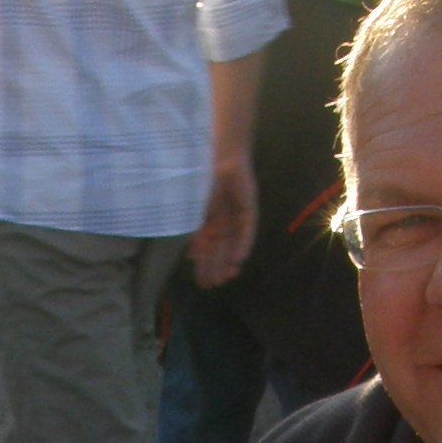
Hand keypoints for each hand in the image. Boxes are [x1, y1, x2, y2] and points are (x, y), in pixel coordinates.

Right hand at [186, 151, 257, 289]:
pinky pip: (247, 231)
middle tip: (212, 286)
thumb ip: (195, 231)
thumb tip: (192, 255)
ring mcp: (235, 218)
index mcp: (206, 223)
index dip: (204, 267)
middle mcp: (222, 224)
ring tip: (227, 277)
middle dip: (215, 268)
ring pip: (233, 245)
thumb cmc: (201, 180)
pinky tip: (238, 260)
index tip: (201, 283)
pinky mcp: (249, 211)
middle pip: (219, 251)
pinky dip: (243, 245)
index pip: (205, 250)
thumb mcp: (194, 210)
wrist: (220, 156)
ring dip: (230, 261)